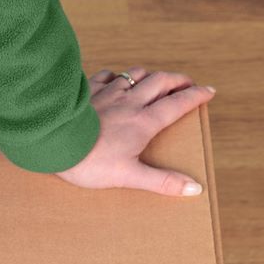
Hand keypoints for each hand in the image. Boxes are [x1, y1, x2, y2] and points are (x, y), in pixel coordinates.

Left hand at [56, 67, 215, 196]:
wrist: (54, 143)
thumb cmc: (90, 163)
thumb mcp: (129, 176)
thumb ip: (161, 181)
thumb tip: (194, 188)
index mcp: (143, 122)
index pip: (177, 104)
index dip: (196, 96)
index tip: (209, 92)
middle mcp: (129, 102)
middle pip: (161, 82)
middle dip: (178, 80)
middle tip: (188, 83)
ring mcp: (107, 94)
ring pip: (135, 75)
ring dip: (149, 75)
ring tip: (155, 80)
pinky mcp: (86, 92)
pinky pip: (106, 76)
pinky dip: (116, 75)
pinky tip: (115, 80)